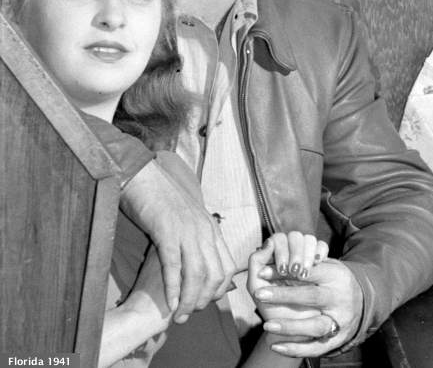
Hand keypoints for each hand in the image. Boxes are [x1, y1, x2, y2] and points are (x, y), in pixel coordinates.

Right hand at [119, 155, 238, 322]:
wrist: (144, 177)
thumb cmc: (163, 200)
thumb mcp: (189, 219)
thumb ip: (196, 238)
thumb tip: (198, 261)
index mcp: (211, 228)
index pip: (227, 266)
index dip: (219, 290)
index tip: (206, 302)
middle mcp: (204, 230)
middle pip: (216, 274)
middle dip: (205, 300)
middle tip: (191, 313)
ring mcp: (187, 231)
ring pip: (197, 274)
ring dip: (190, 300)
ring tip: (180, 316)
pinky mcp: (167, 232)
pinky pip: (174, 265)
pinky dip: (173, 287)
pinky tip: (170, 303)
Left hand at [248, 232, 328, 323]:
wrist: (294, 331)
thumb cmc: (272, 308)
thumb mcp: (258, 289)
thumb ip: (256, 264)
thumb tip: (268, 242)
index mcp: (273, 256)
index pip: (279, 239)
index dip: (281, 250)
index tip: (282, 270)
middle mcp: (289, 252)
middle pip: (295, 236)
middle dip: (295, 252)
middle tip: (293, 271)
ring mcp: (305, 256)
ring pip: (309, 239)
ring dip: (307, 253)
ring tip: (304, 273)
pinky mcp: (321, 262)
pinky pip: (322, 246)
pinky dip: (320, 251)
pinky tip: (318, 263)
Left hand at [252, 259, 362, 356]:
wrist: (356, 307)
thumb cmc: (329, 282)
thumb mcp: (322, 266)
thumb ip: (299, 256)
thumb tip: (269, 246)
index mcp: (336, 274)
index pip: (310, 270)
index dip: (286, 270)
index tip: (263, 271)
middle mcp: (340, 297)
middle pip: (312, 295)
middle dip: (285, 295)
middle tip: (260, 294)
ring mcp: (340, 320)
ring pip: (315, 325)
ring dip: (290, 326)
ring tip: (268, 325)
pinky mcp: (337, 339)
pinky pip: (316, 348)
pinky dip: (296, 349)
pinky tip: (276, 346)